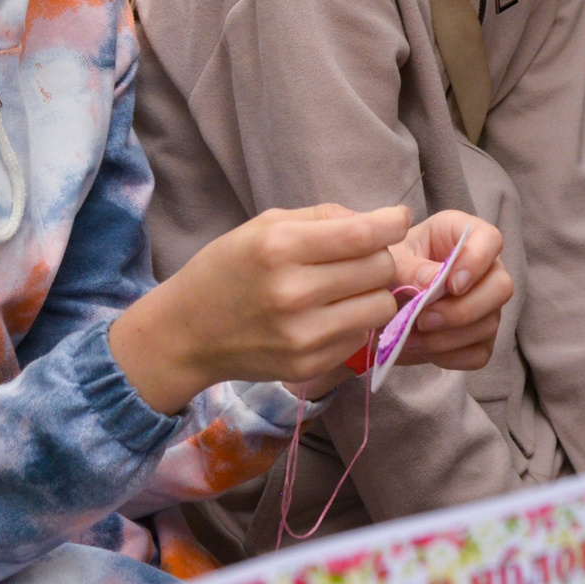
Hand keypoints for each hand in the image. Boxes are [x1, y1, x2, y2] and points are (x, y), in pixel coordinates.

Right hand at [109, 204, 406, 415]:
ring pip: (381, 306)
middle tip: (360, 256)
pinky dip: (355, 321)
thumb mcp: (265, 225)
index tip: (398, 219)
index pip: (361, 235)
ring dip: (374, 293)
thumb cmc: (227, 269)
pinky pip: (362, 336)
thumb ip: (324, 218)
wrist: (187, 333)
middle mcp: (293, 293)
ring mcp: (302, 335)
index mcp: (279, 248)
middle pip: (379, 269)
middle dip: (380, 256)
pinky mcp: (309, 365)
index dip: (391, 224)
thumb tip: (381, 222)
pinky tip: (329, 315)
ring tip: (348, 287)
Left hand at [387, 211, 513, 370]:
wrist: (380, 301)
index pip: (490, 240)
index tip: (451, 285)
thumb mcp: (390, 260)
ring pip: (489, 324)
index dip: (477, 262)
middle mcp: (483, 269)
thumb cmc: (388, 268)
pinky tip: (422, 349)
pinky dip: (449, 356)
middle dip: (463, 309)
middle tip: (424, 319)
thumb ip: (409, 268)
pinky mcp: (480, 337)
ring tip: (410, 337)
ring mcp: (485, 305)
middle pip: (501, 287)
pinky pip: (479, 353)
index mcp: (461, 235)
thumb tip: (430, 284)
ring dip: (448, 337)